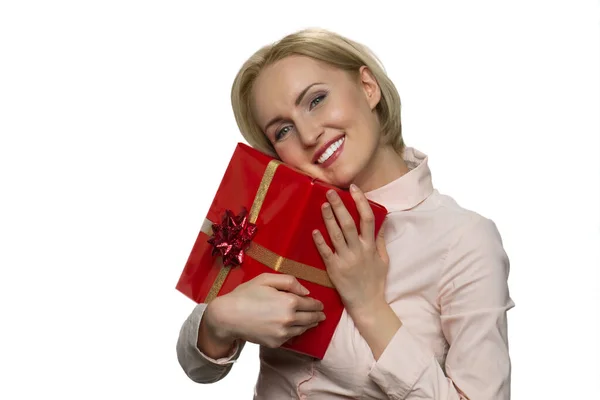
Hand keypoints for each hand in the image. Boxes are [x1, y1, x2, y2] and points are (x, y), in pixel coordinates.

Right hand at [202, 273, 324, 349]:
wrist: (228, 316)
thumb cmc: (245, 294)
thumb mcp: (266, 279)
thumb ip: (289, 282)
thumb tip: (306, 291)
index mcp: (289, 301)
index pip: (311, 304)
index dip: (317, 304)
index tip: (320, 304)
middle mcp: (289, 319)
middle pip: (311, 318)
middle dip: (318, 315)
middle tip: (322, 315)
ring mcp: (283, 333)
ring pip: (303, 329)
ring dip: (310, 325)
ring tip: (313, 322)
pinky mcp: (276, 343)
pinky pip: (291, 337)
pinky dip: (295, 332)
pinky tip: (296, 328)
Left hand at [312, 184, 388, 317]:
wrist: (367, 303)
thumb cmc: (375, 281)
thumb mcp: (383, 260)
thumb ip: (380, 241)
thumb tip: (381, 224)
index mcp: (371, 246)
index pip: (367, 218)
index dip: (361, 202)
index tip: (354, 189)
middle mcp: (359, 251)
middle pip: (348, 223)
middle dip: (339, 206)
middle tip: (330, 192)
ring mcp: (346, 260)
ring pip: (336, 235)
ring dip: (329, 218)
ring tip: (323, 205)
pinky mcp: (334, 269)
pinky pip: (326, 252)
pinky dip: (320, 241)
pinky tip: (314, 231)